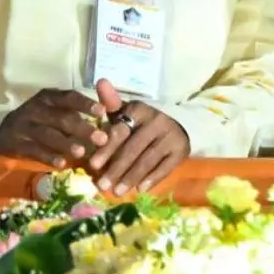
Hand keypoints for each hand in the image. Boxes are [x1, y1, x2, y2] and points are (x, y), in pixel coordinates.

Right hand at [0, 89, 108, 167]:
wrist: (4, 133)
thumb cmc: (42, 122)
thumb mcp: (57, 111)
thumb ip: (78, 113)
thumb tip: (109, 119)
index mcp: (49, 97)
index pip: (69, 97)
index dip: (85, 104)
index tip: (102, 112)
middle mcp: (35, 108)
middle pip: (61, 118)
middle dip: (83, 129)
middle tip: (102, 139)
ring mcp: (23, 126)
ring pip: (47, 134)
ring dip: (66, 143)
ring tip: (82, 153)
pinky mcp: (14, 143)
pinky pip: (33, 150)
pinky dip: (48, 157)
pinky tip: (62, 164)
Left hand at [88, 79, 190, 194]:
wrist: (176, 126)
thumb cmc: (141, 123)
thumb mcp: (125, 112)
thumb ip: (110, 103)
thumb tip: (101, 81)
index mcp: (140, 111)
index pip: (121, 132)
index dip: (106, 148)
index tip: (92, 166)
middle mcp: (157, 122)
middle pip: (133, 149)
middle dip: (116, 168)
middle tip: (101, 186)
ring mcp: (170, 136)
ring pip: (147, 160)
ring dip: (131, 177)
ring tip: (117, 192)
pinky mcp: (181, 150)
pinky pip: (165, 167)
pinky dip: (153, 179)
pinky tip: (141, 189)